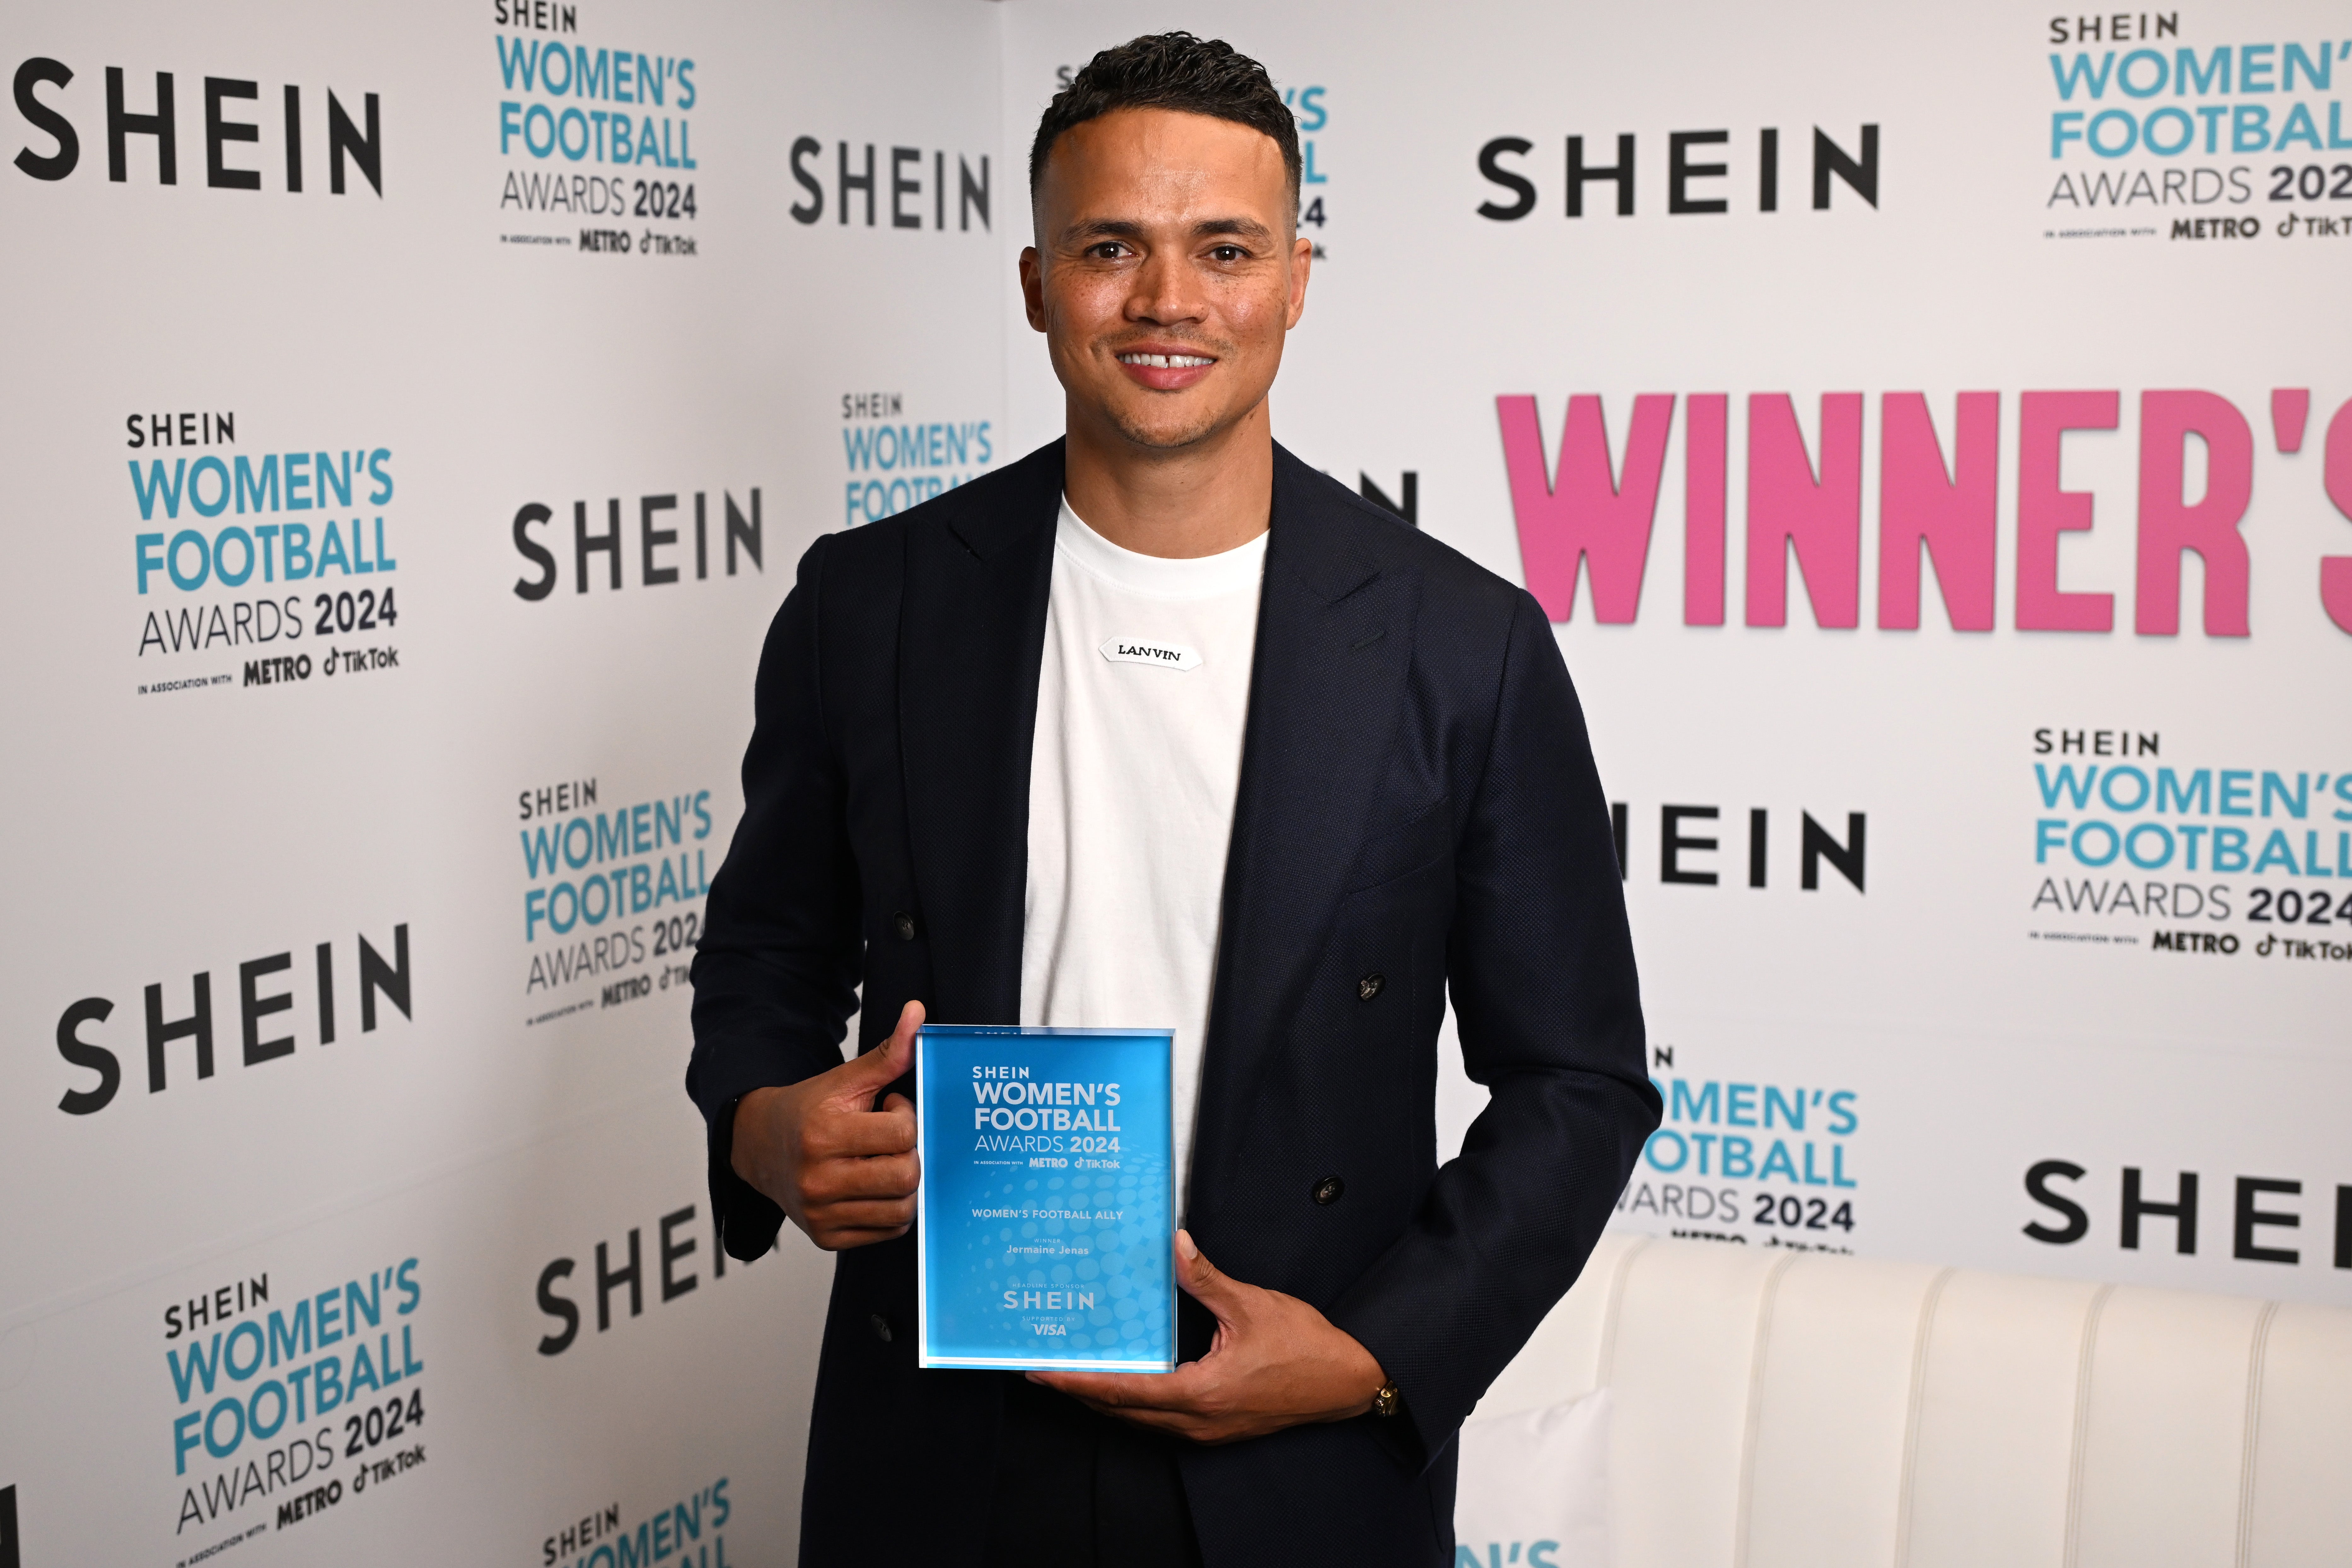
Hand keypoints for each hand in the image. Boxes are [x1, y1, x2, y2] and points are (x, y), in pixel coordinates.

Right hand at [730, 999, 922, 1249]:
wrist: (759, 1146)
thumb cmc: (807, 1110)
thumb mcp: (844, 1079)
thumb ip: (888, 1053)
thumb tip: (918, 1012)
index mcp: (823, 1134)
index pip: (902, 1134)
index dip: (906, 1118)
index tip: (891, 1110)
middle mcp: (818, 1179)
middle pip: (905, 1176)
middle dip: (910, 1153)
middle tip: (891, 1140)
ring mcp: (821, 1213)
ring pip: (901, 1209)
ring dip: (906, 1184)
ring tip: (886, 1161)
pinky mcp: (825, 1237)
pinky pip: (887, 1231)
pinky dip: (892, 1210)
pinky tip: (876, 1185)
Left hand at [1028, 1230, 1387, 1443]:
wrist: (1347, 1382)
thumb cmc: (1305, 1347)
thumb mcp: (1253, 1306)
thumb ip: (1206, 1279)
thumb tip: (1175, 1246)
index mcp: (1201, 1394)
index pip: (1123, 1391)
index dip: (1078, 1381)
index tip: (1043, 1371)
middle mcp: (1197, 1422)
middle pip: (1123, 1411)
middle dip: (1081, 1390)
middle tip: (1046, 1367)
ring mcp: (1207, 1430)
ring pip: (1140, 1420)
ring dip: (1107, 1398)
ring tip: (1077, 1371)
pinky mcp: (1217, 1427)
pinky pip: (1162, 1420)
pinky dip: (1136, 1401)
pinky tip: (1129, 1380)